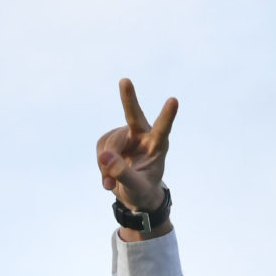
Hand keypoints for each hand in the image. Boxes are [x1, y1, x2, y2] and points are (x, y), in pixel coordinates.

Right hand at [96, 77, 176, 224]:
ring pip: (110, 144)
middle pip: (133, 116)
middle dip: (128, 99)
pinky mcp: (111, 140)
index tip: (174, 100)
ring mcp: (125, 135)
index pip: (163, 129)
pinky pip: (101, 149)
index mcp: (158, 145)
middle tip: (125, 81)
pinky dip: (101, 164)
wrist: (133, 193)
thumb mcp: (136, 187)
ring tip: (110, 182)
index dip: (167, 116)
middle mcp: (143, 135)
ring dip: (106, 164)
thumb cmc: (142, 190)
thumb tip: (105, 157)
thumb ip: (123, 174)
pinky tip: (107, 175)